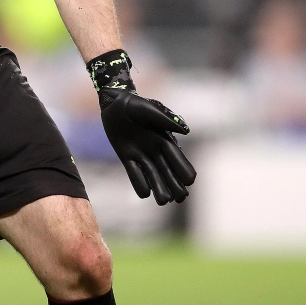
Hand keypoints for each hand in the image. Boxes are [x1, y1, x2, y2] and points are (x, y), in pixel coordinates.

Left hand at [88, 50, 195, 204]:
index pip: (178, 159)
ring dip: (159, 188)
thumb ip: (166, 119)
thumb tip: (186, 131)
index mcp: (165, 140)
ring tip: (164, 201)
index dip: (184, 170)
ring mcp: (141, 155)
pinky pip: (134, 173)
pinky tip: (145, 193)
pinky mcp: (127, 157)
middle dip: (175, 185)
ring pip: (153, 176)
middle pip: (168, 172)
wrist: (115, 103)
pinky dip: (140, 183)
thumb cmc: (135, 104)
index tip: (189, 181)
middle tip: (180, 198)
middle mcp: (156, 151)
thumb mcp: (151, 109)